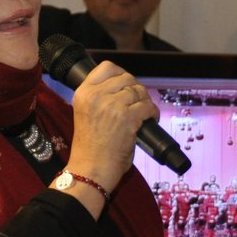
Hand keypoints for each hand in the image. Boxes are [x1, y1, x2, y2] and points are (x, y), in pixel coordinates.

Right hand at [65, 60, 158, 204]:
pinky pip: (148, 106)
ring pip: (139, 91)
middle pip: (126, 77)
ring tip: (144, 113)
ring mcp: (112, 105)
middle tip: (137, 102)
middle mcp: (96, 95)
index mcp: (83, 93)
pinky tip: (150, 119)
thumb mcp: (85, 114)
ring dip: (145, 101)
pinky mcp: (128, 117)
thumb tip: (123, 89)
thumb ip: (98, 99)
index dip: (121, 73)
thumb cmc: (89, 148)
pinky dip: (152, 113)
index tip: (126, 84)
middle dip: (135, 89)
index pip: (106, 67)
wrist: (90, 169)